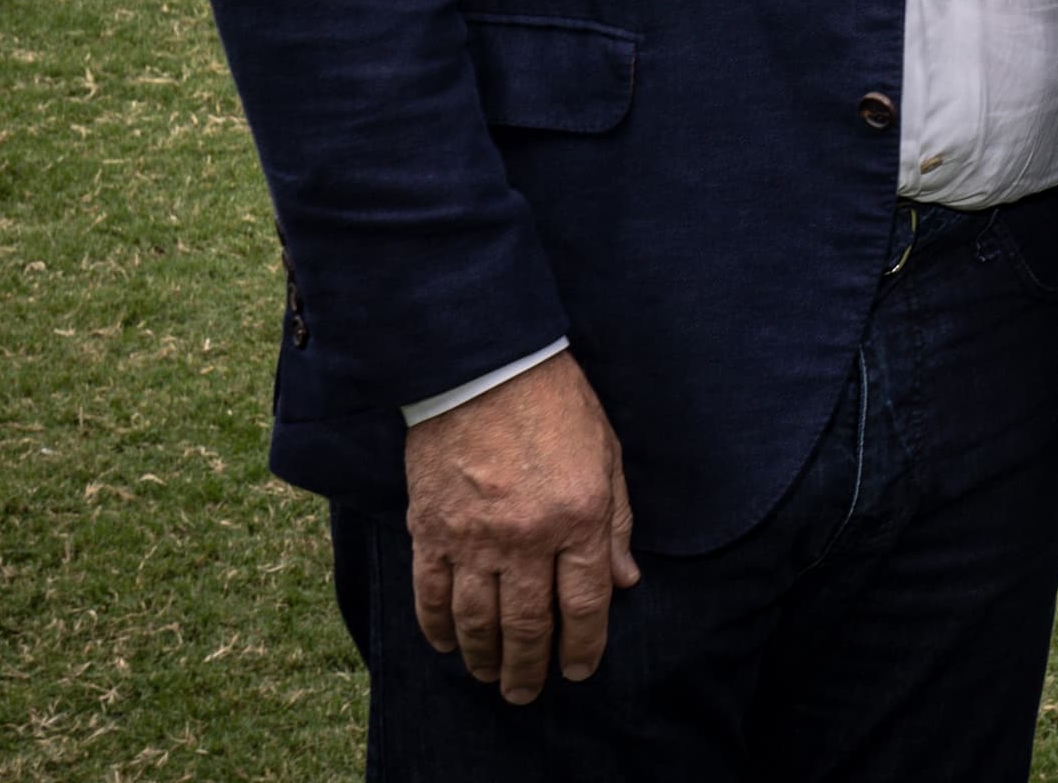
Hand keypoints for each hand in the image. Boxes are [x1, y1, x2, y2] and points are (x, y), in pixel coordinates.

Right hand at [401, 351, 640, 704]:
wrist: (484, 365)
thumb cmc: (555, 403)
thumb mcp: (606, 455)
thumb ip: (616, 523)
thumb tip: (626, 580)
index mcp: (578, 517)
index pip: (584, 603)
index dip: (583, 645)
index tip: (579, 669)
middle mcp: (526, 537)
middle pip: (527, 624)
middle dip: (529, 667)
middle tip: (527, 692)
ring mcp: (473, 536)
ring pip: (477, 619)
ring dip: (484, 657)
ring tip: (490, 677)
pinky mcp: (431, 528)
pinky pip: (431, 594)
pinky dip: (437, 626)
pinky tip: (448, 644)